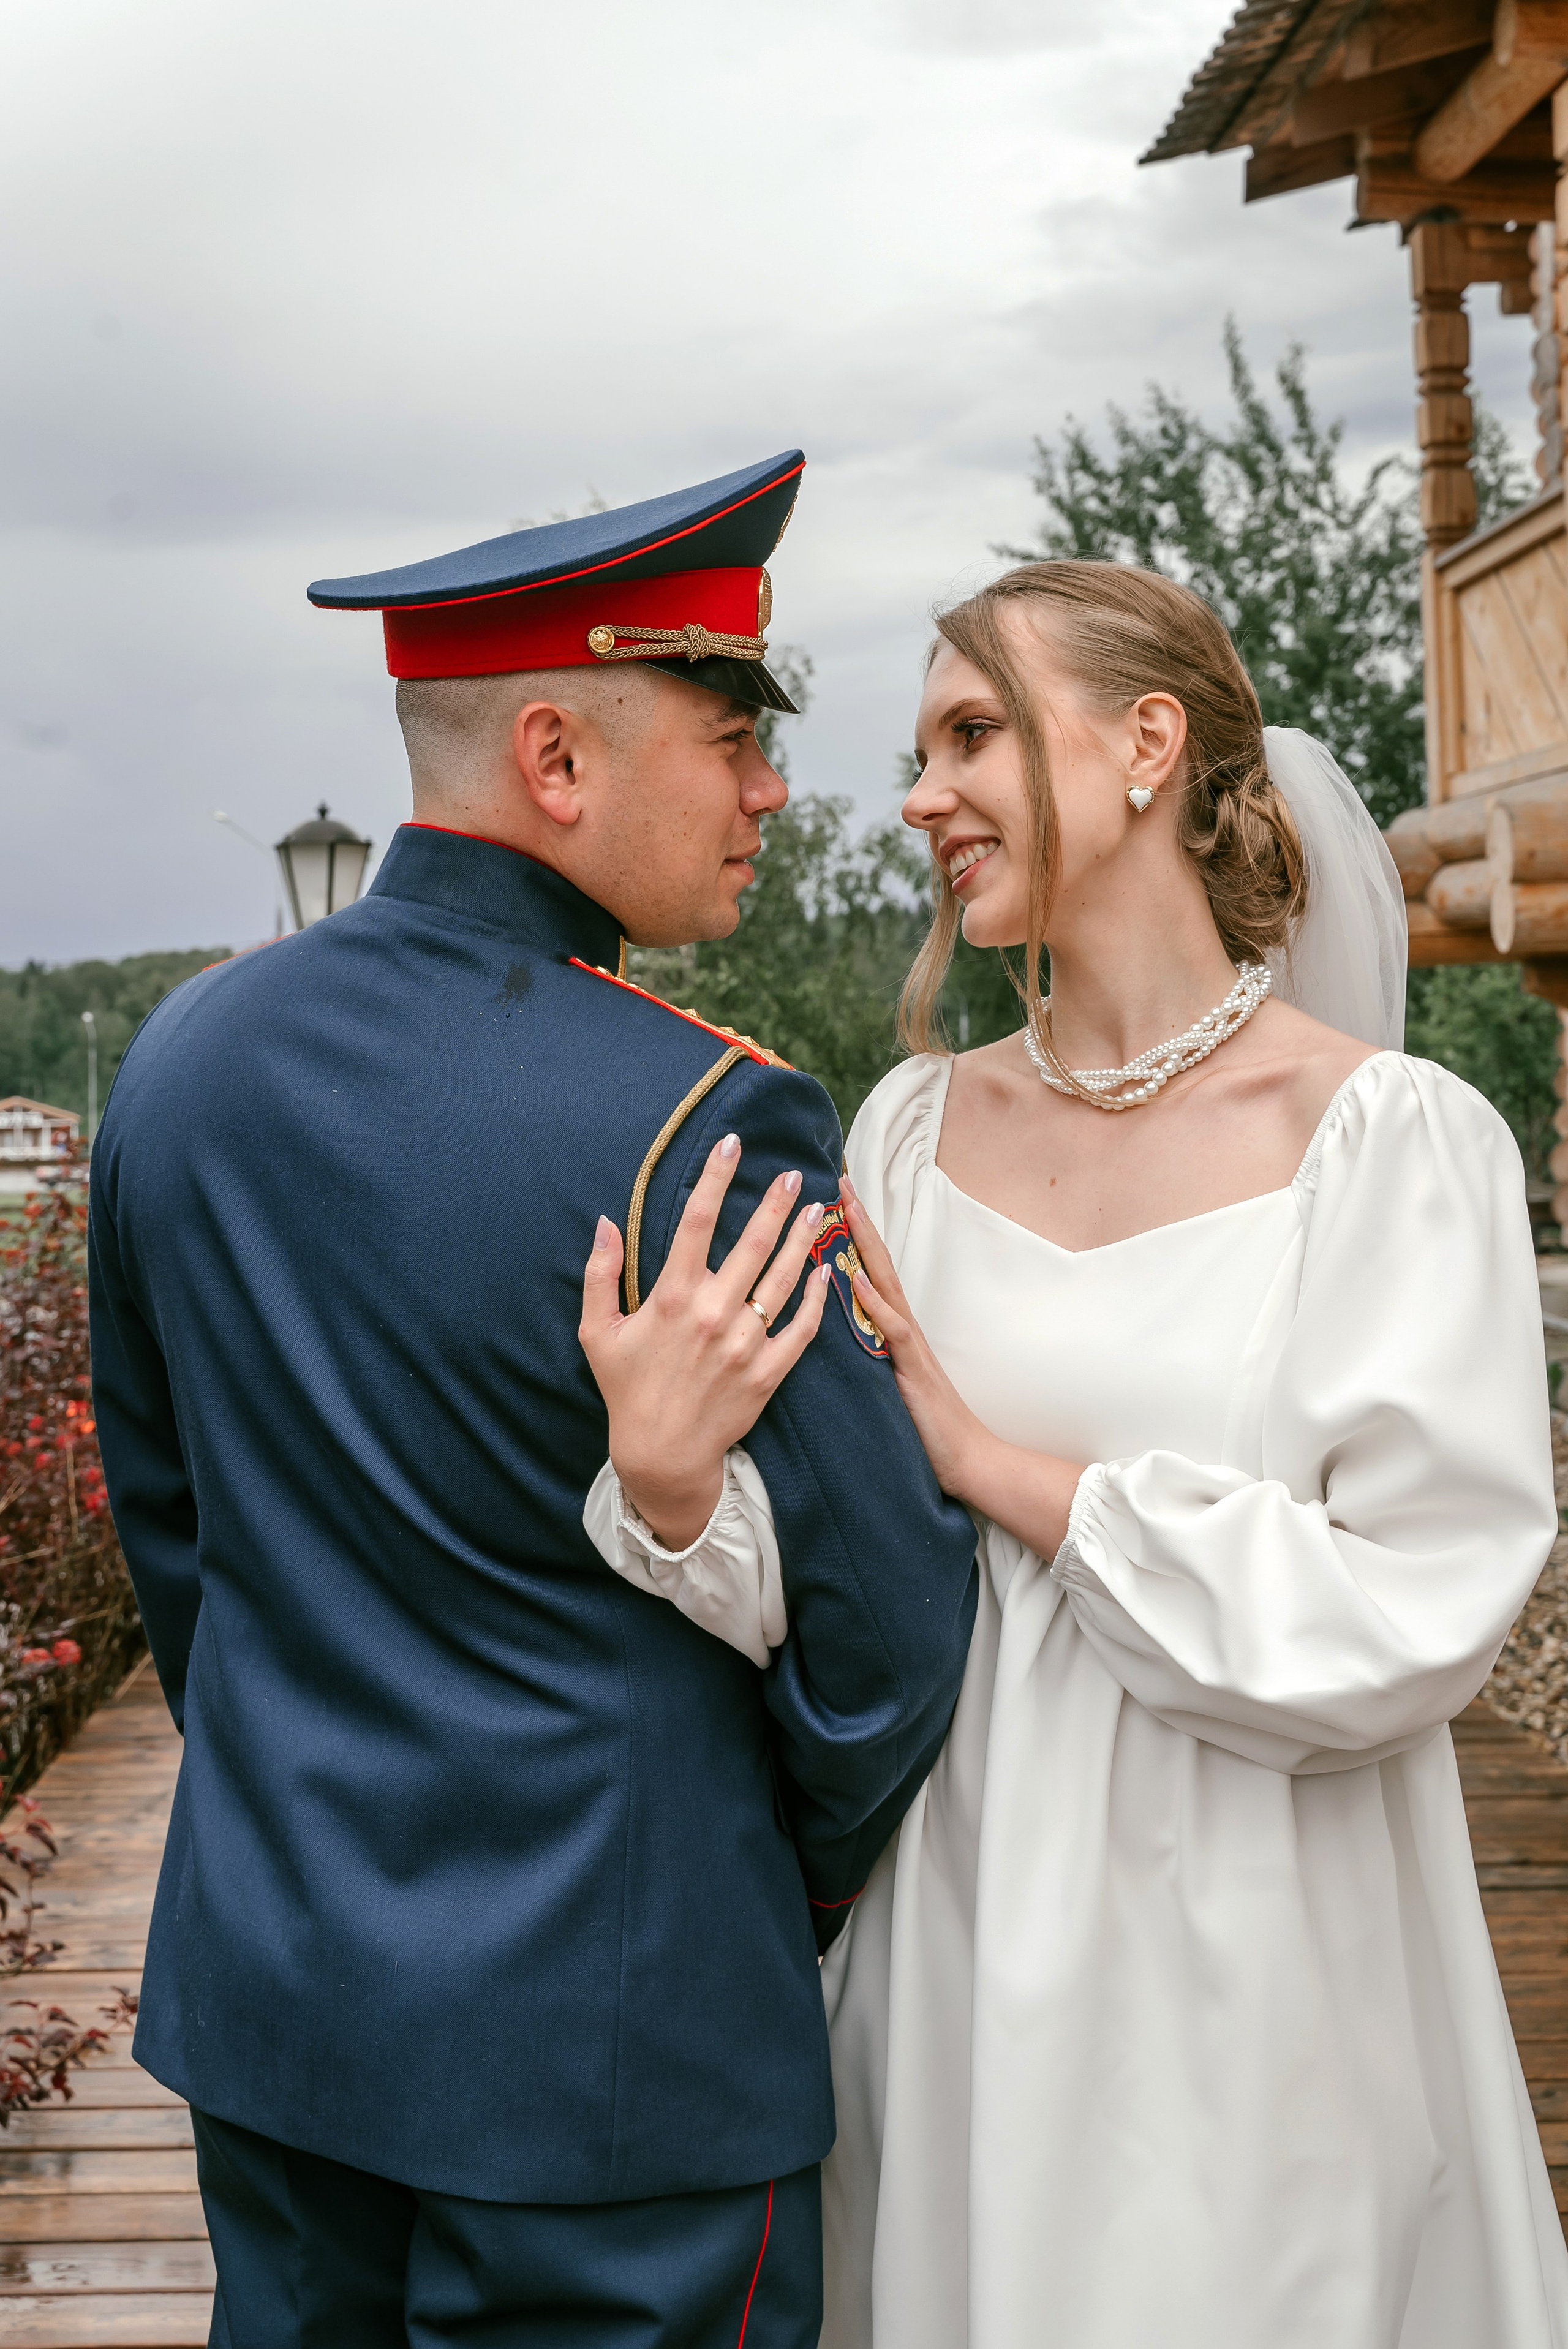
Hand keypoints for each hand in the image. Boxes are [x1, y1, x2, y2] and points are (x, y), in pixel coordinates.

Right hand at [580, 1133, 831, 1549]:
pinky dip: (818, 1299)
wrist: (660, 1453)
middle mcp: (713, 1315)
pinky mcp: (767, 1372)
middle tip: (792, 1173)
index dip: (715, 1177)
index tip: (731, 1143)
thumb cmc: (627, 1388)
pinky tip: (827, 1272)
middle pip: (753, 1244)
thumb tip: (605, 1223)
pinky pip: (801, 1329)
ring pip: (784, 1280)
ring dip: (803, 1241)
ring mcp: (745, 1345)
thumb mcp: (597, 1331)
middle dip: (775, 1203)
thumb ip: (599, 1274)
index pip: (696, 1222)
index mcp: (672, 1298)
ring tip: (816, 1211)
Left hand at [841, 1177, 989, 1502]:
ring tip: (846, 1207)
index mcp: (893, 1329)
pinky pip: (892, 1328)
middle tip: (839, 1181)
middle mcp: (903, 1326)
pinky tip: (857, 1275)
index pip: (871, 1271)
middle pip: (879, 1262)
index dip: (853, 1235)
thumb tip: (838, 1330)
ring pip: (886, 1282)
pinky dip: (874, 1299)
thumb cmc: (924, 1426)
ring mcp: (910, 1343)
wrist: (967, 1459)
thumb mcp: (885, 1381)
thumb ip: (868, 1351)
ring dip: (865, 1244)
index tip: (835, 1200)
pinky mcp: (913, 1367)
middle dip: (859, 1221)